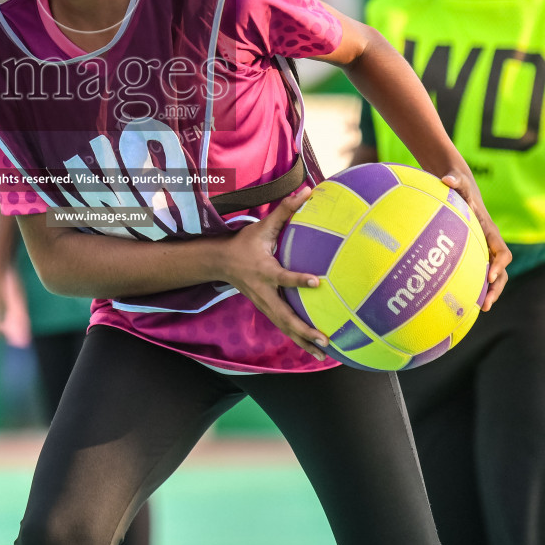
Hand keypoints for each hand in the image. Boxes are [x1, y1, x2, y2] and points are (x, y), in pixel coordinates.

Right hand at [214, 187, 328, 360]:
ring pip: (284, 326)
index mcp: (263, 270)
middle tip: (324, 338)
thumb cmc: (246, 242)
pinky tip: (314, 350)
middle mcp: (263, 292)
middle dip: (303, 329)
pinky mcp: (266, 310)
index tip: (317, 281)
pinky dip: (298, 340)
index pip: (282, 277)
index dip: (298, 280)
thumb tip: (308, 191)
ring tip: (324, 353)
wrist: (221, 262)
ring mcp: (263, 304)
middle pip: (283, 315)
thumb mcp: (263, 225)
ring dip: (303, 341)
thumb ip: (286, 210)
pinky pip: (283, 327)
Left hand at [441, 170, 509, 310]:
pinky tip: (462, 299)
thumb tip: (446, 179)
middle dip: (497, 287)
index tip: (490, 275)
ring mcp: (483, 248)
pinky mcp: (473, 251)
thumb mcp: (457, 180)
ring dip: (490, 291)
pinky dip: (475, 285)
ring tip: (481, 308)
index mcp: (489, 229)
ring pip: (493, 274)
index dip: (499, 263)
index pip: (502, 250)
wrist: (458, 183)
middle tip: (487, 304)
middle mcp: (490, 241)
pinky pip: (477, 271)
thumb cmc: (458, 182)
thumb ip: (454, 180)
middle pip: (501, 269)